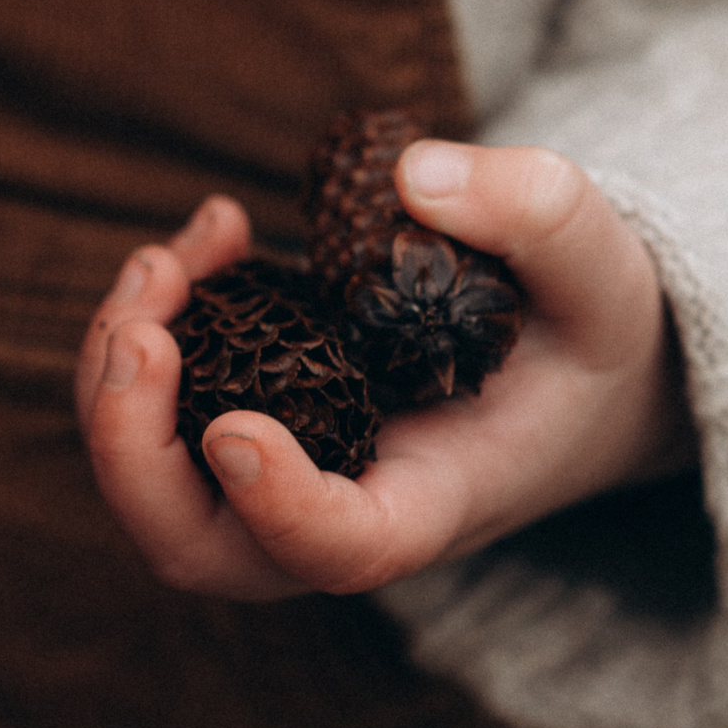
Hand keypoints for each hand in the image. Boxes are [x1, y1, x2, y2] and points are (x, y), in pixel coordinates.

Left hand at [78, 145, 691, 599]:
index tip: (236, 425)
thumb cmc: (596, 328)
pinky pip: (165, 406)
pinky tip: (219, 233)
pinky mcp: (262, 415)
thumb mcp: (606, 264)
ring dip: (121, 376)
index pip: (343, 550)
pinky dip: (156, 325)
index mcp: (439, 499)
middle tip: (142, 326)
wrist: (589, 367)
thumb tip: (412, 177)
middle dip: (131, 446)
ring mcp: (293, 470)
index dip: (276, 507)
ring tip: (171, 256)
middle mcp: (348, 504)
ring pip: (158, 482)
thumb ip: (537, 212)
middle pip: (198, 547)